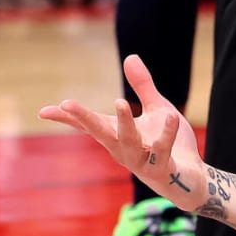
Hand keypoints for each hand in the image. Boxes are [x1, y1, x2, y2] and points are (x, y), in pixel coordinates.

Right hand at [40, 54, 207, 210]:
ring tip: (120, 101)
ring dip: (124, 123)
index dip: (67, 118)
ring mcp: (141, 162)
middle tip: (66, 103)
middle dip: (84, 118)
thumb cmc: (169, 146)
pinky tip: (172, 116)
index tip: (44, 111)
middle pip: (100, 132)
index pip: (89, 125)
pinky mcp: (161, 169)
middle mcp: (123, 150)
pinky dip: (166, 133)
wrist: (191, 179)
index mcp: (118, 135)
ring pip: (128, 143)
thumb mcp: (156, 109)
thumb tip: (130, 56)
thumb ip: (143, 86)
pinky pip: (162, 150)